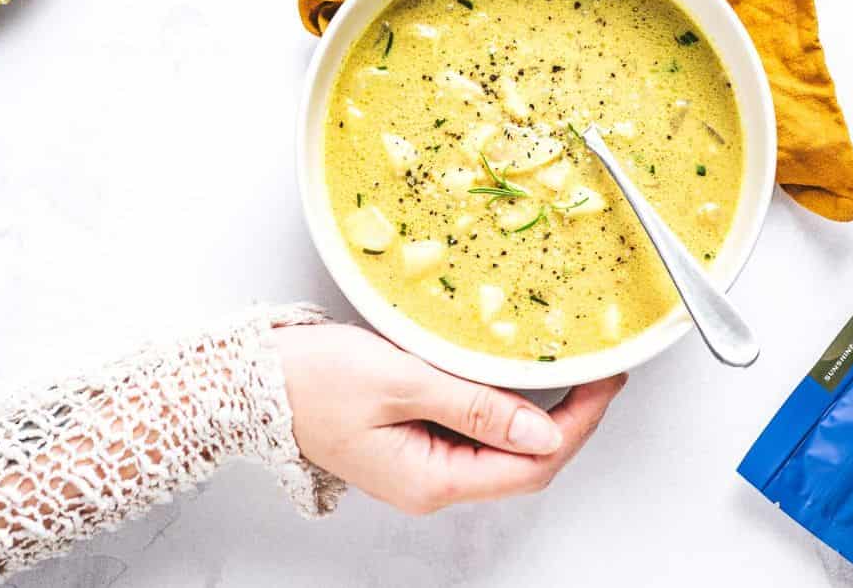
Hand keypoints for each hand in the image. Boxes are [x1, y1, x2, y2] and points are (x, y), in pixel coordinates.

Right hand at [270, 323, 626, 514]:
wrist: (246, 382)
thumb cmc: (308, 379)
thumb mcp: (400, 381)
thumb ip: (475, 405)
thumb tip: (543, 432)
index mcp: (429, 480)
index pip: (531, 465)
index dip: (579, 424)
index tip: (606, 382)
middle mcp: (429, 484)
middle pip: (523, 463)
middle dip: (569, 419)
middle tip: (600, 371)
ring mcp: (420, 466)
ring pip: (501, 448)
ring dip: (538, 412)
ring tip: (570, 369)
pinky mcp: (411, 443)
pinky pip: (474, 433)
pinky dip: (503, 406)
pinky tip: (516, 376)